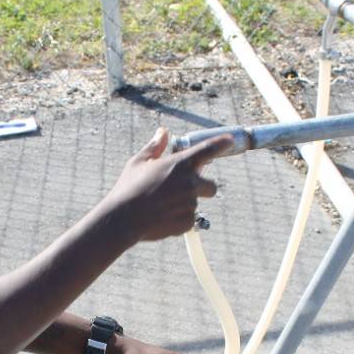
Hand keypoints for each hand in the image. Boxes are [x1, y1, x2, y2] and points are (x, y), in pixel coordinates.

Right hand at [100, 127, 231, 242]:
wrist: (123, 219)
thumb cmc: (129, 188)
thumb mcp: (138, 162)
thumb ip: (155, 146)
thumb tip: (163, 131)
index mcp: (180, 164)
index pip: (208, 150)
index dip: (221, 144)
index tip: (229, 141)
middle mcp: (190, 183)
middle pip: (211, 187)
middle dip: (201, 188)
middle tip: (182, 191)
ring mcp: (190, 204)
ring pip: (195, 204)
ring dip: (184, 205)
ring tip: (161, 206)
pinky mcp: (187, 222)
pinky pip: (188, 220)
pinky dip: (178, 220)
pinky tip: (161, 218)